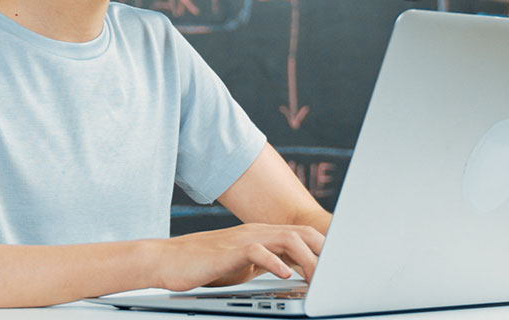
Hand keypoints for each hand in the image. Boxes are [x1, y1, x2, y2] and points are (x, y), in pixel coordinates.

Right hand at [157, 223, 324, 292]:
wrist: (170, 259)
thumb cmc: (206, 264)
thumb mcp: (244, 264)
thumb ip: (267, 262)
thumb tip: (292, 271)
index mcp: (264, 235)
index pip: (302, 235)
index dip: (323, 248)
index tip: (338, 265)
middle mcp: (258, 231)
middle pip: (301, 234)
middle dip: (322, 252)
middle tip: (335, 273)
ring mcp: (245, 238)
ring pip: (286, 239)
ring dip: (306, 258)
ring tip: (317, 278)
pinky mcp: (230, 251)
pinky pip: (258, 252)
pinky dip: (274, 262)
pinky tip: (285, 275)